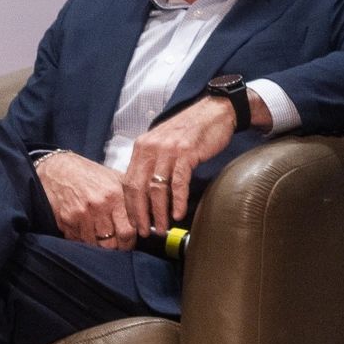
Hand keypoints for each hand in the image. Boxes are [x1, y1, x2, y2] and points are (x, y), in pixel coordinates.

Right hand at [35, 150, 136, 250]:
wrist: (58, 169)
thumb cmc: (90, 175)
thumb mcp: (115, 179)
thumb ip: (132, 198)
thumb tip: (149, 215)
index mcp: (113, 195)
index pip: (128, 231)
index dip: (130, 241)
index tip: (129, 241)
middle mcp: (97, 206)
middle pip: (111, 243)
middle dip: (116, 247)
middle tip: (116, 243)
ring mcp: (79, 215)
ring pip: (95, 245)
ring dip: (99, 244)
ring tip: (100, 236)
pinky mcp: (65, 221)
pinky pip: (78, 241)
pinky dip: (83, 239)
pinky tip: (86, 230)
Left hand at [121, 96, 240, 235]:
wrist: (214, 112)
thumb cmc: (189, 131)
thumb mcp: (163, 144)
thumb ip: (152, 163)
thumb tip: (145, 191)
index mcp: (141, 148)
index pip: (128, 182)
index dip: (130, 205)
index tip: (134, 222)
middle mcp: (150, 148)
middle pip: (138, 187)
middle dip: (140, 213)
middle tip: (145, 232)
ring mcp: (168, 150)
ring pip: (157, 188)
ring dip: (159, 212)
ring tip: (162, 228)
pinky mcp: (186, 152)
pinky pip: (178, 182)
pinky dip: (177, 200)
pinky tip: (178, 214)